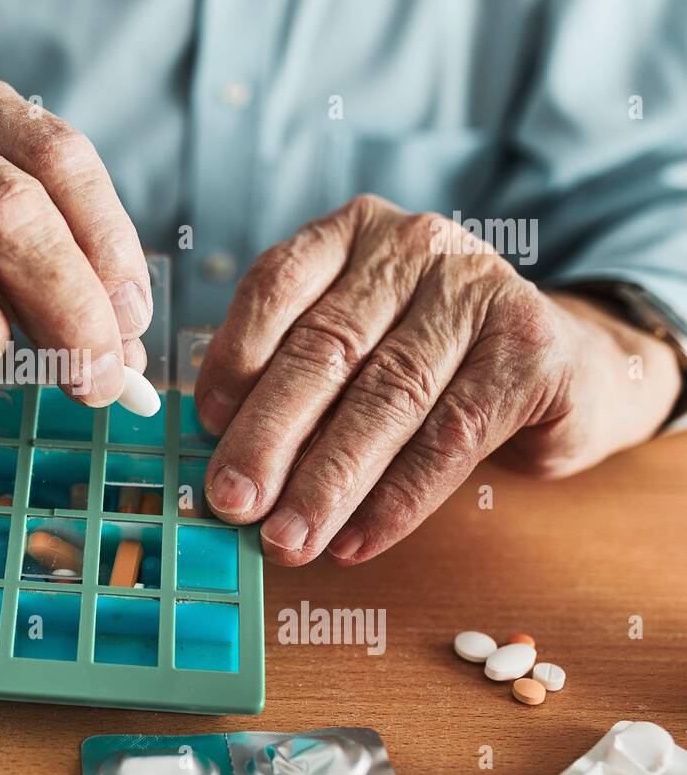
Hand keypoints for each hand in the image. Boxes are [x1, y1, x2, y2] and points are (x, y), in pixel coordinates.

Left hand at [196, 194, 681, 565]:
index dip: (235, 356)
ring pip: (386, 397)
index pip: (276, 284)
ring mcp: (479, 290)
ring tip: (288, 539)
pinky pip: (450, 437)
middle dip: (270, 436)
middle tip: (232, 504)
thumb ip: (295, 380)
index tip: (207, 425)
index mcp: (351, 233)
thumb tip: (225, 461)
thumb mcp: (357, 348)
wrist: (566, 367)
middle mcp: (414, 246)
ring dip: (328, 481)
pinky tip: (355, 541)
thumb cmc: (432, 363)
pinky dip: (397, 499)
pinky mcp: (532, 350)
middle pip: (326, 348)